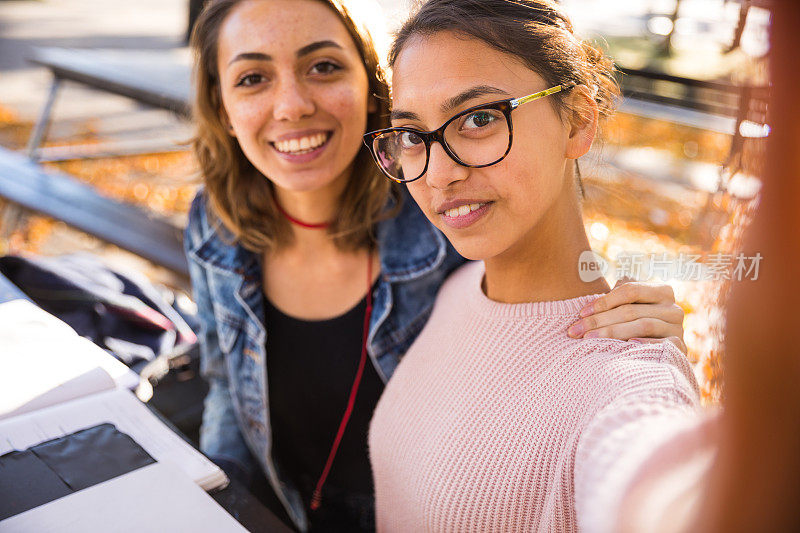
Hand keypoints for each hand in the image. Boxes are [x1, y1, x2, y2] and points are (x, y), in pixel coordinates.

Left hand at [566, 278, 686, 353]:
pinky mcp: (681, 348)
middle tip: (576, 330)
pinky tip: (623, 346)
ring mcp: (678, 328)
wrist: (659, 355)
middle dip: (599, 320)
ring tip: (588, 339)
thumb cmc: (635, 325)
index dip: (603, 301)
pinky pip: (660, 344)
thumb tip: (587, 273)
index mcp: (662, 291)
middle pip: (631, 310)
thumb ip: (619, 292)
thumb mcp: (629, 306)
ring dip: (611, 332)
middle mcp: (674, 308)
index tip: (581, 313)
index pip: (630, 290)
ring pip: (642, 325)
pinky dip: (642, 343)